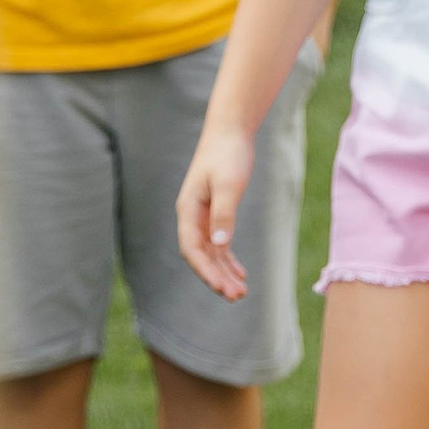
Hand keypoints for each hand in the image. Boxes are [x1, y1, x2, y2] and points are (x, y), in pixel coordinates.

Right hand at [175, 121, 260, 298]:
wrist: (230, 131)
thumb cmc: (227, 154)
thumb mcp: (227, 184)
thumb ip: (223, 214)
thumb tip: (220, 245)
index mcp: (188, 211)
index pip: (192, 249)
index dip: (206, 271)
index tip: (222, 288)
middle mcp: (192, 217)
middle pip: (201, 256)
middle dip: (217, 278)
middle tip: (237, 297)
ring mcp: (202, 216)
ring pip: (211, 252)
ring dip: (223, 272)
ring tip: (240, 293)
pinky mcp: (216, 212)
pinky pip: (219, 244)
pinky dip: (228, 259)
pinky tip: (239, 273)